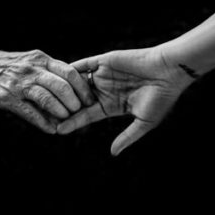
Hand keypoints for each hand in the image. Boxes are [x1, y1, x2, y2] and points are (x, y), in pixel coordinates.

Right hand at [0, 48, 93, 133]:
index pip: (70, 72)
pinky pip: (30, 113)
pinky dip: (43, 123)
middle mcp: (31, 70)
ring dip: (61, 113)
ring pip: (48, 99)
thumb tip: (73, 87)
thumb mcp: (29, 61)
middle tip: (79, 111)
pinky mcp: (7, 98)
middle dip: (74, 102)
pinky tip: (51, 129)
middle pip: (62, 86)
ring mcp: (18, 84)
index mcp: (40, 59)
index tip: (90, 99)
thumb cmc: (6, 67)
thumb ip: (49, 71)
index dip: (83, 88)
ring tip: (66, 120)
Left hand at [56, 47, 194, 155]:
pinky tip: (57, 74)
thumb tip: (113, 153)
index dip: (73, 122)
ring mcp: (104, 74)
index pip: (87, 115)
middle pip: (77, 99)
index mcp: (112, 105)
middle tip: (44, 112)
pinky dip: (71, 69)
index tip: (57, 130)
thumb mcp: (144, 122)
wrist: (170, 71)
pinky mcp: (105, 60)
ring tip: (47, 95)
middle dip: (62, 106)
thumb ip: (127, 136)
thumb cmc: (161, 98)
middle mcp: (105, 90)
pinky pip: (84, 64)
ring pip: (77, 82)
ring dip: (63, 88)